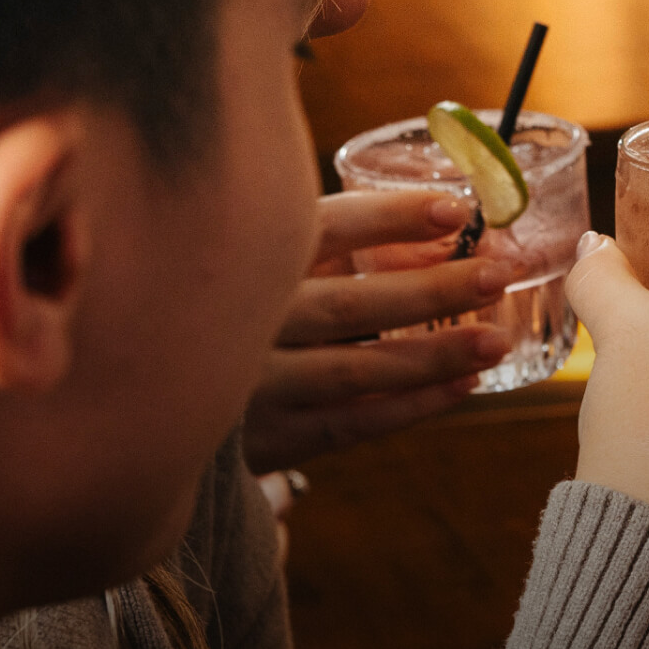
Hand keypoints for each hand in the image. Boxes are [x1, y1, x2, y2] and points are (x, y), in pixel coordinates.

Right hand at [243, 191, 523, 470]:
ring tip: (495, 339)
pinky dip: (413, 405)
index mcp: (241, 261)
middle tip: (498, 275)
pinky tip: (463, 384)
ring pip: (357, 370)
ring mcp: (253, 386)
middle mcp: (242, 323)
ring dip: (434, 355)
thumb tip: (449, 228)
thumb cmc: (233, 312)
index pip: (321, 227)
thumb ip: (337, 247)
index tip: (457, 211)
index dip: (391, 217)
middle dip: (431, 291)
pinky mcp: (268, 438)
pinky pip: (353, 423)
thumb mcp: (267, 266)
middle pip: (348, 303)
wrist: (150, 404)